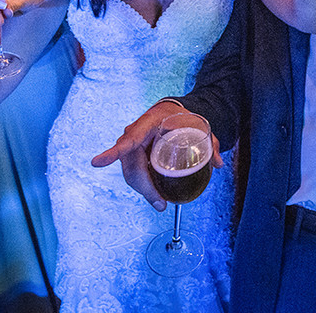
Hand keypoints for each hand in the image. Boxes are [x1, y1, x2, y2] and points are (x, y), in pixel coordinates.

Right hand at [90, 101, 223, 209]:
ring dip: (144, 190)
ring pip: (131, 174)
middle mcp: (134, 133)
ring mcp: (131, 144)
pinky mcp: (132, 155)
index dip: (113, 152)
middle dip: (144, 188)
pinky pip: (134, 173)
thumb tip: (219, 164)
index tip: (97, 163)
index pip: (129, 139)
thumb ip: (210, 144)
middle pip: (132, 166)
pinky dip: (143, 185)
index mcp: (149, 122)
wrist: (170, 111)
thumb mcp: (199, 126)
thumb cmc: (182, 116)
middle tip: (161, 204)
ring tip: (160, 202)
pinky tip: (155, 195)